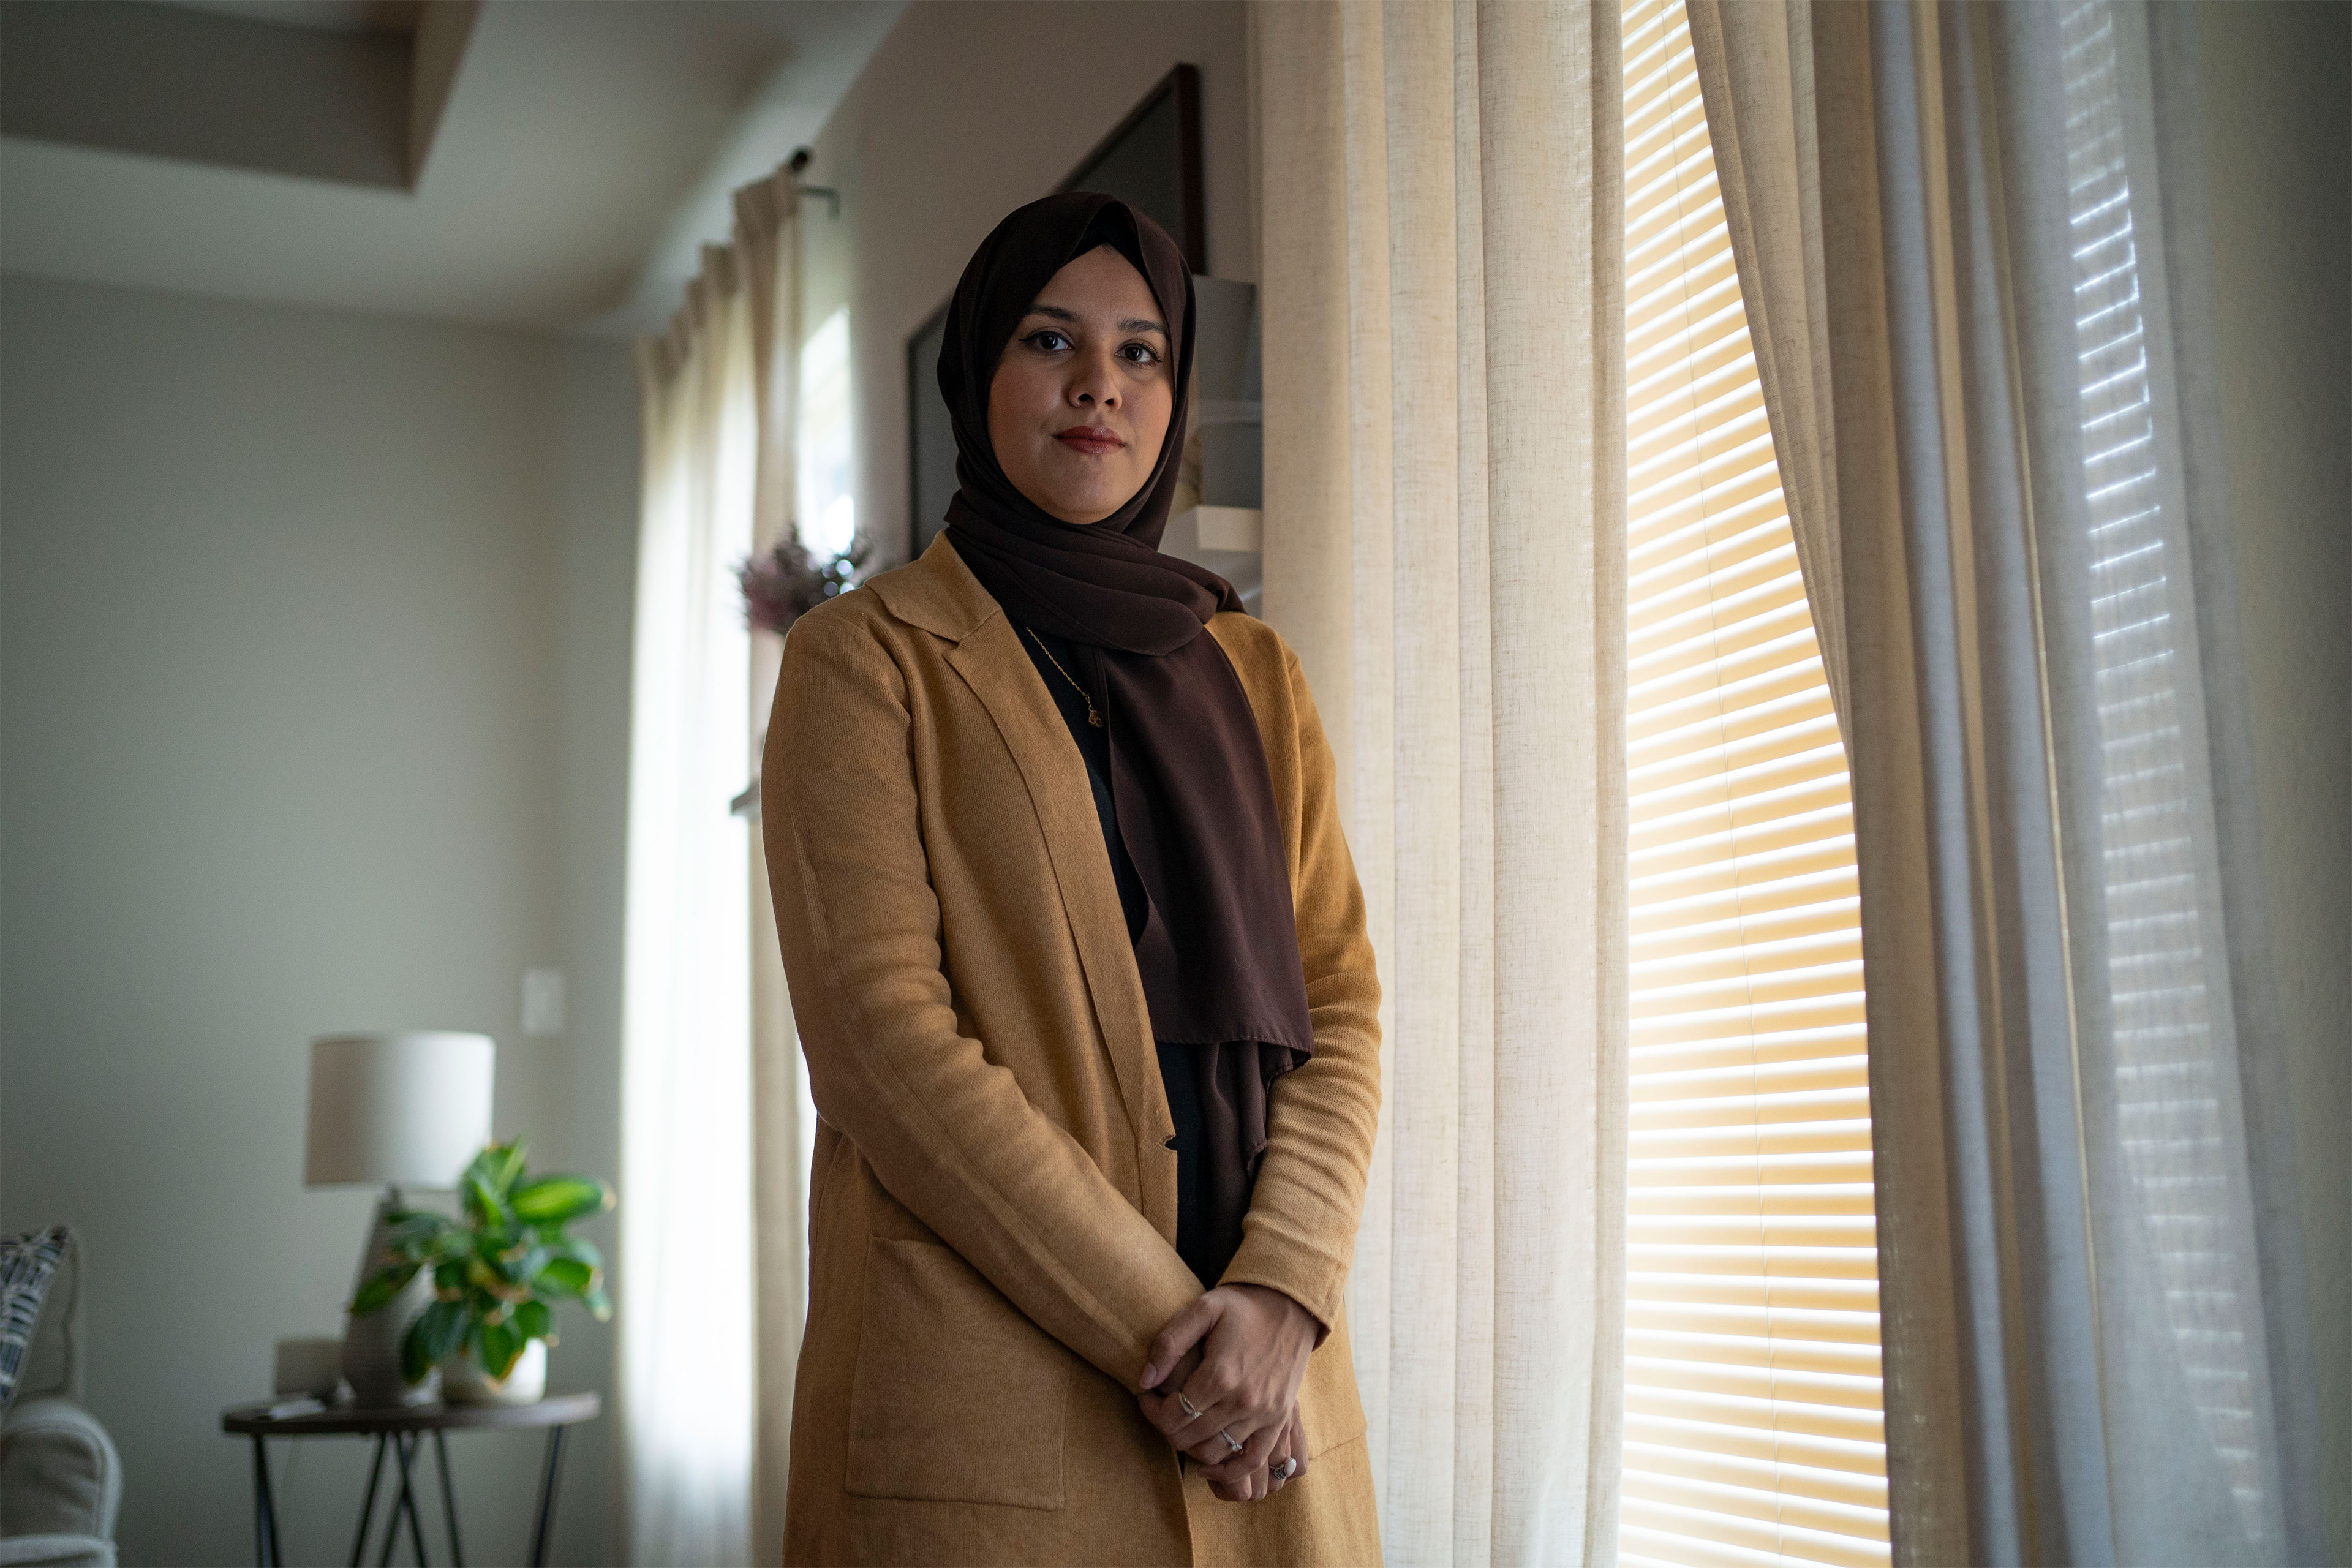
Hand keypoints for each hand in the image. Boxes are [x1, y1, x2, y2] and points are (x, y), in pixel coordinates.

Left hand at [1136, 1284, 1319, 1492]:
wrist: (1289, 1308)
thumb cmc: (1241, 1308)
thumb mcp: (1202, 1309)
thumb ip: (1169, 1343)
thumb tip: (1145, 1380)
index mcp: (1219, 1375)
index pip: (1171, 1415)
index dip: (1151, 1411)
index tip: (1147, 1397)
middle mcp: (1242, 1401)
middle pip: (1188, 1438)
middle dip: (1166, 1428)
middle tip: (1162, 1410)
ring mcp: (1264, 1414)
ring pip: (1214, 1453)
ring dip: (1190, 1447)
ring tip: (1183, 1426)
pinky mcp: (1279, 1420)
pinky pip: (1252, 1461)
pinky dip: (1227, 1472)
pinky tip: (1208, 1465)